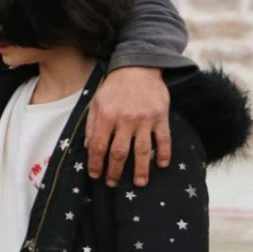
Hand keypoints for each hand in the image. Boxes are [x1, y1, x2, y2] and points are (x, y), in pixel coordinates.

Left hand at [85, 66, 170, 186]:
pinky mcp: (160, 117)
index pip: (99, 145)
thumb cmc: (114, 86)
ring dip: (141, 170)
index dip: (96, 163)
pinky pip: (163, 139)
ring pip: (142, 150)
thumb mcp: (96, 101)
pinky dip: (163, 153)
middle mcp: (125, 120)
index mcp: (106, 115)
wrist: (138, 67)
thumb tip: (88, 147)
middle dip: (115, 171)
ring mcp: (145, 119)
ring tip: (139, 183)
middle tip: (112, 184)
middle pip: (119, 153)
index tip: (95, 175)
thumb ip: (91, 124)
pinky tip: (162, 165)